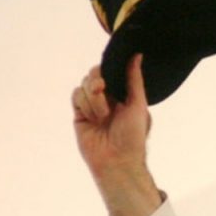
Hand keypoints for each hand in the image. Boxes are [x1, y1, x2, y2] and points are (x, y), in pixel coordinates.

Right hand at [71, 54, 160, 215]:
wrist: (116, 160)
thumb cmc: (133, 136)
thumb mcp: (138, 105)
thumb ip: (135, 80)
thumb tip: (137, 55)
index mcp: (124, 94)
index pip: (112, 71)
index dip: (108, 68)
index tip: (109, 73)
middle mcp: (108, 98)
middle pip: (95, 74)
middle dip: (98, 80)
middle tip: (102, 89)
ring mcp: (92, 105)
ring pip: (84, 85)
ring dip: (94, 98)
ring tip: (103, 116)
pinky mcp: (79, 114)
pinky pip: (76, 96)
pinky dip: (84, 103)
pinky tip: (93, 117)